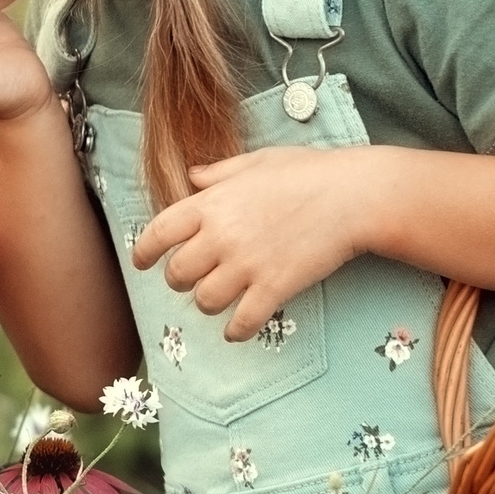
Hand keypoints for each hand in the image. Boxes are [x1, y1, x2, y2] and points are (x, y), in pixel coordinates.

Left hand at [128, 145, 381, 340]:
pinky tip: (238, 329)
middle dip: (179, 280)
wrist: (352, 196)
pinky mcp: (274, 288)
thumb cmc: (307, 172)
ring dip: (208, 304)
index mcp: (211, 203)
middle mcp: (221, 236)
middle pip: (177, 273)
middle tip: (191, 279)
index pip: (158, 233)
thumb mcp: (256, 162)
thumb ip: (218, 173)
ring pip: (205, 301)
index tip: (142, 262)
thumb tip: (192, 176)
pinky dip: (236, 331)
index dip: (144, 252)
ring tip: (219, 300)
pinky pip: (242, 322)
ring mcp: (247, 264)